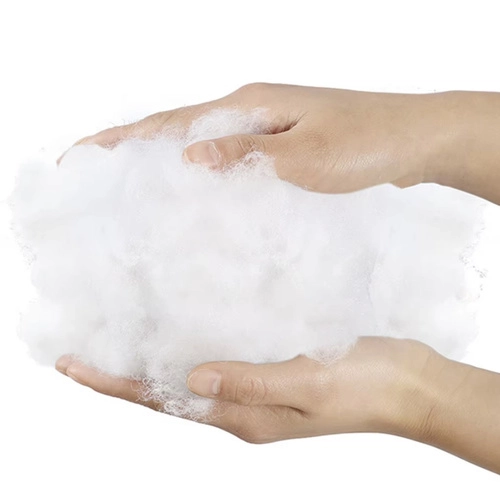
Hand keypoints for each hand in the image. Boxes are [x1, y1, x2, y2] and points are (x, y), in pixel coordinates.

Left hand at [55, 337, 438, 442]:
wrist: (407, 384)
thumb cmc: (364, 388)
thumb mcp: (307, 386)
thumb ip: (249, 383)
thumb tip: (191, 378)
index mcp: (244, 416)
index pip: (164, 402)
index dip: (115, 384)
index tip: (72, 365)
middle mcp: (242, 405)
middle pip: (168, 390)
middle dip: (125, 371)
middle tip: (87, 345)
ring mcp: (257, 386)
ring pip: (192, 372)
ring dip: (157, 355)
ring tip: (124, 329)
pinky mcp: (273, 365)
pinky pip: (223, 354)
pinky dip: (197, 339)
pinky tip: (187, 318)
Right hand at [61, 83, 460, 193]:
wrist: (412, 140)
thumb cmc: (365, 145)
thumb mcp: (303, 156)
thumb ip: (246, 156)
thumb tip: (188, 158)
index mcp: (250, 105)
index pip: (174, 122)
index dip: (127, 138)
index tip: (85, 151)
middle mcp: (252, 110)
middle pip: (181, 127)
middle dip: (136, 146)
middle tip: (98, 168)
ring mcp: (266, 126)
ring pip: (204, 142)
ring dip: (167, 159)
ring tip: (134, 182)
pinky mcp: (280, 144)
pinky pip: (230, 154)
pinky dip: (205, 170)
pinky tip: (198, 189)